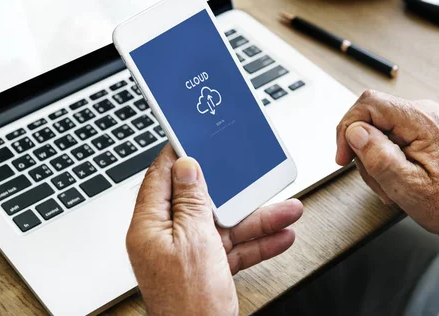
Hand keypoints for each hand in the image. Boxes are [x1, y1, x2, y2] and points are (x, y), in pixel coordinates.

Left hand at [126, 144, 302, 315]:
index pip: (161, 178)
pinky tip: (281, 235)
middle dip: (234, 191)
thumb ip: (191, 201)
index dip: (179, 156)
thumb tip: (186, 166)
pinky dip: (256, 242)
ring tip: (287, 208)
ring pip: (224, 224)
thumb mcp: (195, 240)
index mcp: (151, 226)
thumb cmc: (189, 304)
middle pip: (201, 201)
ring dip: (256, 218)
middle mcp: (166, 238)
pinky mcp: (207, 268)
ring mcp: (188, 254)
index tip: (196, 138)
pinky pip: (233, 247)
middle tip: (251, 174)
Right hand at [336, 90, 438, 235]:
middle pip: (369, 116)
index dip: (348, 127)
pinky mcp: (418, 128)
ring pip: (375, 127)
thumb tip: (355, 131)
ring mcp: (422, 118)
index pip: (369, 103)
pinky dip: (382, 156)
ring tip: (388, 183)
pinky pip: (386, 134)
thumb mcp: (407, 187)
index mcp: (423, 121)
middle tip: (375, 178)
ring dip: (373, 157)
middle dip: (362, 149)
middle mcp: (424, 112)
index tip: (343, 156)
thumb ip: (379, 157)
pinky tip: (393, 175)